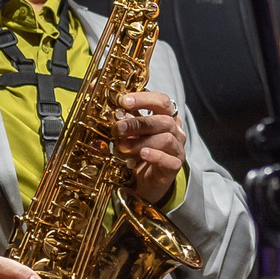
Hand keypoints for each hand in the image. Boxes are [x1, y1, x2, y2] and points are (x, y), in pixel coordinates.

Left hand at [115, 89, 185, 203]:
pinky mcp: (175, 166)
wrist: (146, 180)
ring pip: (166, 139)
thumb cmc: (138, 152)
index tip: (123, 101)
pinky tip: (142, 154)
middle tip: (118, 128)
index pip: (162, 101)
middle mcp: (175, 130)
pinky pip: (168, 159)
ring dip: (141, 141)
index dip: (144, 98)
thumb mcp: (129, 133)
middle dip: (138, 122)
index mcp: (166, 117)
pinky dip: (155, 155)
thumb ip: (122, 119)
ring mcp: (177, 148)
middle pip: (163, 120)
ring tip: (123, 146)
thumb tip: (102, 100)